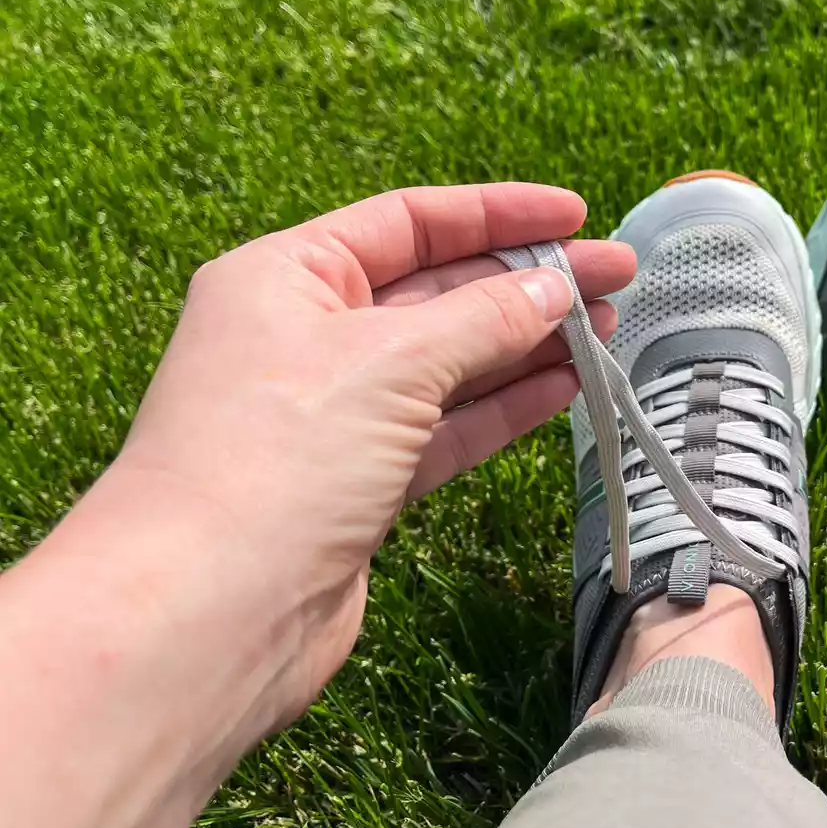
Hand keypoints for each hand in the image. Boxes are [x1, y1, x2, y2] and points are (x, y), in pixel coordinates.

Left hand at [121, 182, 632, 704]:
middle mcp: (305, 336)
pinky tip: (566, 387)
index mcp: (286, 277)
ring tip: (608, 329)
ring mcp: (334, 414)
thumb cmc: (275, 460)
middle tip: (617, 276)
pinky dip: (506, 406)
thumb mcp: (389, 361)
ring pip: (450, 362)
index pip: (409, 221)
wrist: (207, 614)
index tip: (576, 214)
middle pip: (438, 290)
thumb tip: (552, 291)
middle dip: (527, 281)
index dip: (497, 213)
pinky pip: (447, 427)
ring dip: (528, 344)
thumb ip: (483, 319)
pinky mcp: (361, 483)